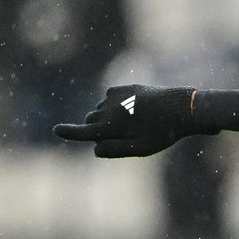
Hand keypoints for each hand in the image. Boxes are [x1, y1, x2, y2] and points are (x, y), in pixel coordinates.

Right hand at [53, 86, 202, 157]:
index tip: (56, 130)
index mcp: (112, 127)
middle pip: (90, 121)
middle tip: (123, 135)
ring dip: (109, 117)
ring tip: (136, 122)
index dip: (69, 132)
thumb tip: (95, 148)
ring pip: (100, 109)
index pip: (84, 131)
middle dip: (97, 128)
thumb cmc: (163, 133)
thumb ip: (116, 150)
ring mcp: (114, 97)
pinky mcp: (122, 88)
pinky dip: (116, 105)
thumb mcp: (142, 148)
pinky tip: (135, 109)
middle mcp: (108, 109)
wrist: (183, 108)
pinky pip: (109, 99)